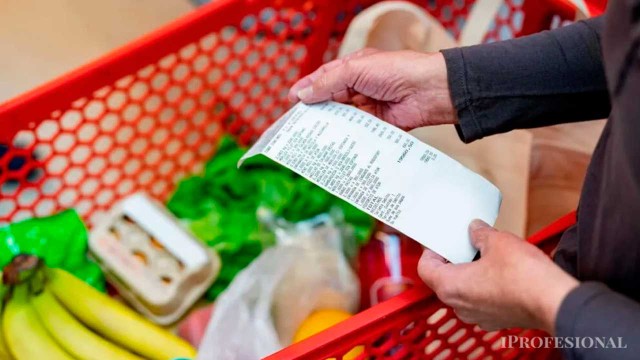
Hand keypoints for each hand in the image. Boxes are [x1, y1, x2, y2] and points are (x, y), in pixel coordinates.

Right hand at [288, 49, 456, 129]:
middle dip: (314, 110)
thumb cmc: (396, 71)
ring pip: (341, 117)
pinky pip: (356, 132)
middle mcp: (359, 87)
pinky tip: (331, 143)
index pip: (324, 78)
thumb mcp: (356, 70)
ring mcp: (368, 107)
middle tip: (296, 123)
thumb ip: (328, 83)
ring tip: (309, 135)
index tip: (291, 100)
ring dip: (328, 125)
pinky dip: (344, 137)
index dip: (307, 88)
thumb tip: (303, 94)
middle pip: (330, 100)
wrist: (428, 90)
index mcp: (354, 68)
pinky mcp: (377, 125)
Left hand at [418, 220, 578, 333]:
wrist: (555, 302)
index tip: (443, 240)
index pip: (425, 268)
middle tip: (465, 243)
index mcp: (450, 287)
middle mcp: (459, 306)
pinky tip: (501, 271)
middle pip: (444, 279)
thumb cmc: (523, 275)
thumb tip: (475, 229)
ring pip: (464, 290)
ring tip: (486, 254)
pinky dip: (485, 285)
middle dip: (454, 259)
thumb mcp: (498, 241)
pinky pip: (481, 300)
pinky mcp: (496, 319)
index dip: (432, 250)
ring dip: (470, 272)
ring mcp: (478, 316)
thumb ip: (480, 234)